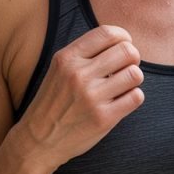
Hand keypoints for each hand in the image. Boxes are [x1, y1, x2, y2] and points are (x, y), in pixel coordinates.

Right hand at [13, 24, 143, 172]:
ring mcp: (91, 97)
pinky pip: (136, 97)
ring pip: (135, 74)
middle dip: (132, 58)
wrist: (37, 141)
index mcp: (67, 58)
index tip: (123, 46)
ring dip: (133, 79)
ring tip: (122, 86)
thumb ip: (85, 53)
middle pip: (127, 51)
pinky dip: (133, 97)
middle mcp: (78, 74)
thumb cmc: (54, 102)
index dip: (124, 37)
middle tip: (125, 68)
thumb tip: (123, 42)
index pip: (108, 33)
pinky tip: (121, 101)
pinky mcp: (103, 118)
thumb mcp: (59, 69)